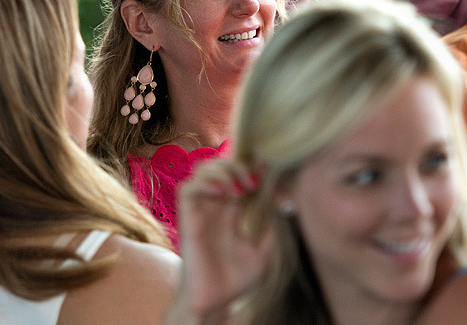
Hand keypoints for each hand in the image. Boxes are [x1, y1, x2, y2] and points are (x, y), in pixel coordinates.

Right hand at [170, 158, 272, 322]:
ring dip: (222, 171)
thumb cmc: (235, 280)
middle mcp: (214, 205)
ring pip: (202, 170)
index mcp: (231, 210)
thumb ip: (270, 227)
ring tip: (239, 188)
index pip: (237, 175)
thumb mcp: (263, 252)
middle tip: (254, 182)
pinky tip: (222, 192)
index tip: (267, 168)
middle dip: (238, 165)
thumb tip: (279, 202)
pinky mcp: (187, 217)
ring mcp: (200, 210)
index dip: (250, 166)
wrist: (215, 301)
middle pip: (220, 165)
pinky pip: (187, 188)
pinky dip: (204, 182)